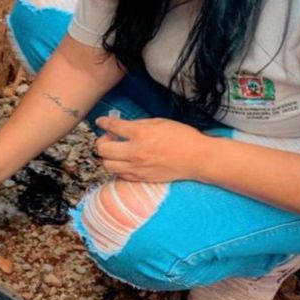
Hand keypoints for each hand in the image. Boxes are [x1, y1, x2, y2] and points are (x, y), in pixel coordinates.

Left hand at [95, 116, 213, 182]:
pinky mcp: (142, 178)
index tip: (101, 122)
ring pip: (107, 165)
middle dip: (102, 142)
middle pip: (103, 150)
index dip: (103, 122)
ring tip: (116, 152)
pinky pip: (120, 175)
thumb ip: (138, 124)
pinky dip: (118, 168)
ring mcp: (138, 167)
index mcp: (141, 134)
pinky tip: (126, 162)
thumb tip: (122, 127)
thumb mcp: (160, 122)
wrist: (197, 158)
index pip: (112, 127)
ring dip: (108, 157)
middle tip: (109, 139)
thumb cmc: (182, 137)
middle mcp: (136, 152)